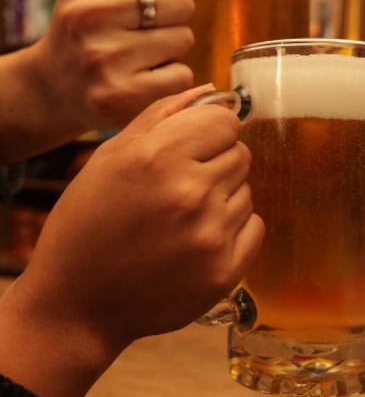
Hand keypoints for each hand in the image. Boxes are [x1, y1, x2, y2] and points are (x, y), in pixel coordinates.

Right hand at [0, 86, 262, 396]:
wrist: (77, 304)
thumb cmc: (88, 225)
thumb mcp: (109, 159)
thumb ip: (163, 116)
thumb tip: (212, 92)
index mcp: (157, 157)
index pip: (226, 121)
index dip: (210, 131)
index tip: (193, 147)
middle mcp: (190, 192)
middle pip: (241, 154)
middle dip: (215, 164)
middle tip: (178, 189)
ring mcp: (211, 234)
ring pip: (247, 190)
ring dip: (222, 199)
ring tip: (180, 219)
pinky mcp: (226, 270)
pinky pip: (254, 226)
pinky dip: (233, 230)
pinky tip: (195, 241)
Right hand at [28, 0, 204, 133]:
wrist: (55, 84)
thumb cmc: (95, 19)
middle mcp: (87, 14)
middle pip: (182, 2)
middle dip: (172, 16)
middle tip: (140, 28)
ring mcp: (102, 57)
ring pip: (184, 39)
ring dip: (172, 47)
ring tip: (138, 53)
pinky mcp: (119, 95)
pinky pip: (183, 75)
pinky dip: (172, 78)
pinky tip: (142, 77)